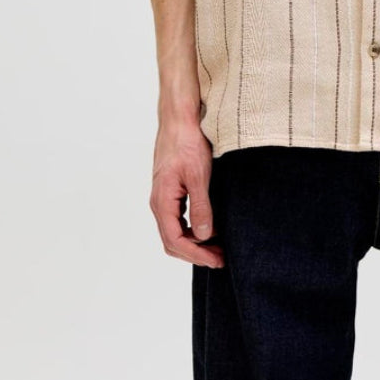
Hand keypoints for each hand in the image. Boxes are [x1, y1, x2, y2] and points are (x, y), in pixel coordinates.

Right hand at [149, 121, 224, 268]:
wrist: (178, 119)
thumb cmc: (186, 142)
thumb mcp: (198, 176)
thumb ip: (200, 206)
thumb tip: (203, 234)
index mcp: (162, 201)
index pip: (175, 240)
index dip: (195, 254)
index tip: (216, 260)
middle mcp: (159, 202)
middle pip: (173, 240)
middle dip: (195, 253)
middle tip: (220, 258)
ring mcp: (163, 197)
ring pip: (175, 230)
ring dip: (194, 242)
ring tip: (218, 246)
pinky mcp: (170, 190)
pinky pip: (177, 218)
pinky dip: (192, 228)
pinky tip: (209, 226)